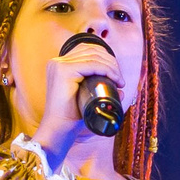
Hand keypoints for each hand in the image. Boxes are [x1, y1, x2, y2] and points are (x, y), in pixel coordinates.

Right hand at [35, 37, 120, 152]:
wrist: (59, 129)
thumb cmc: (72, 116)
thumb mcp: (87, 98)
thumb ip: (101, 91)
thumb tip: (122, 91)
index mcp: (59, 65)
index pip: (87, 50)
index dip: (106, 58)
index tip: (117, 75)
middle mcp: (57, 62)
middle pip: (91, 50)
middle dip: (111, 61)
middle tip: (120, 79)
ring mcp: (59, 65)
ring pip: (94, 56)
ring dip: (112, 66)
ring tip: (119, 81)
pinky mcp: (63, 71)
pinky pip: (92, 65)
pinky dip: (107, 70)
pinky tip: (115, 80)